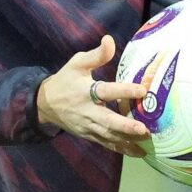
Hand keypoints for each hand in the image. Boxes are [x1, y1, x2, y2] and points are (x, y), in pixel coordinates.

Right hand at [37, 35, 150, 157]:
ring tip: (146, 142)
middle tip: (144, 129)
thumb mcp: (77, 63)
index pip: (106, 91)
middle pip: (107, 121)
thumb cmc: (66, 80)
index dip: (123, 91)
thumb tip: (110, 40)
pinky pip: (106, 144)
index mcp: (85, 91)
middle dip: (125, 126)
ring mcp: (88, 126)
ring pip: (108, 136)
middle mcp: (87, 111)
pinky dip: (122, 149)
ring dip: (127, 140)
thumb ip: (97, 55)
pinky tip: (139, 152)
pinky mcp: (89, 135)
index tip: (142, 90)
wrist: (45, 104)